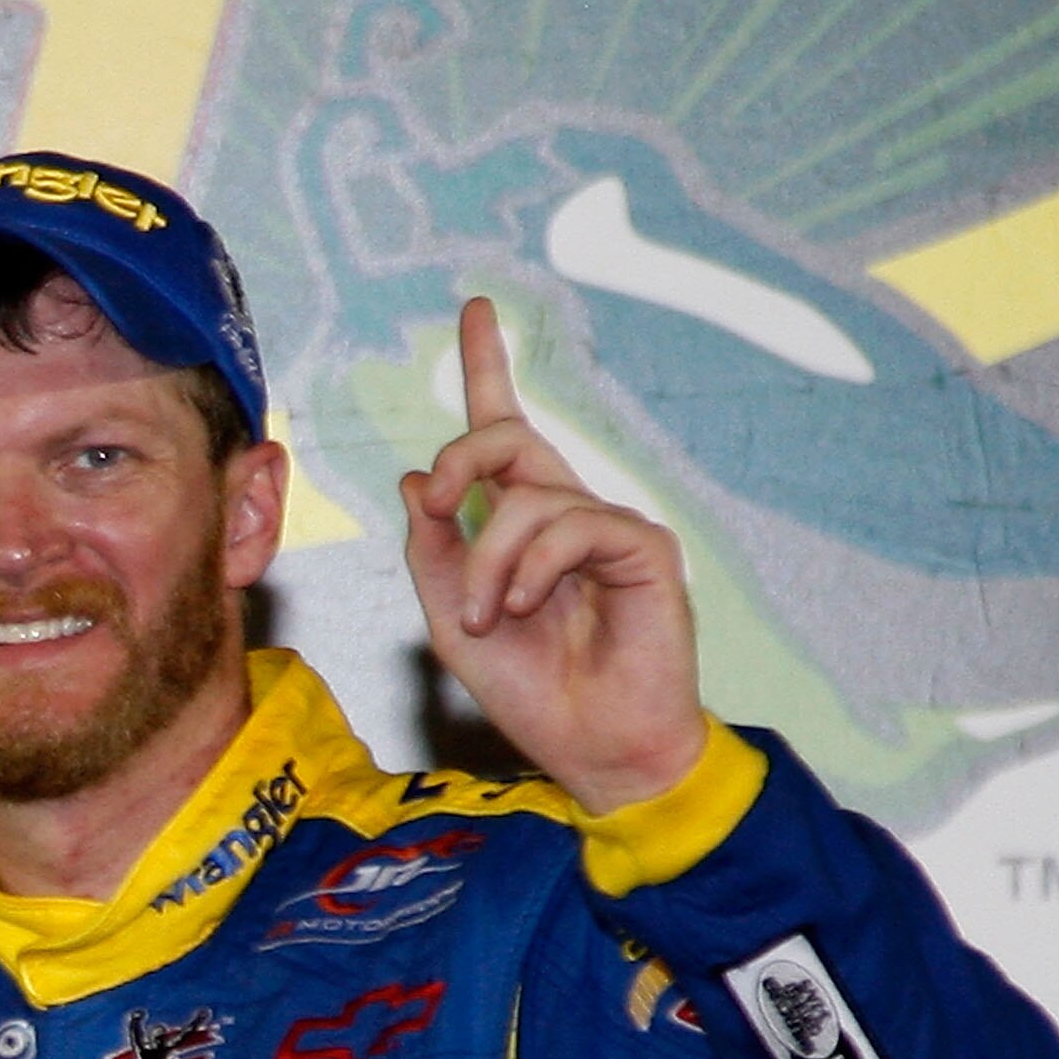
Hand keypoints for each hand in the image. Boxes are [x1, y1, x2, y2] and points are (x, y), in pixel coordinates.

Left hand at [401, 299, 706, 812]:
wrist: (593, 748)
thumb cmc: (530, 690)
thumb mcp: (448, 620)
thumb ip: (432, 550)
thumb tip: (415, 477)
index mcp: (519, 522)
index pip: (500, 433)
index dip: (487, 367)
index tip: (474, 310)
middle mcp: (565, 511)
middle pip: (505, 437)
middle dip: (458, 461)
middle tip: (434, 505)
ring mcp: (607, 524)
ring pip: (525, 495)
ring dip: (485, 560)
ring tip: (484, 615)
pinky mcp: (644, 545)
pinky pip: (570, 524)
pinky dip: (528, 566)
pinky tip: (521, 606)